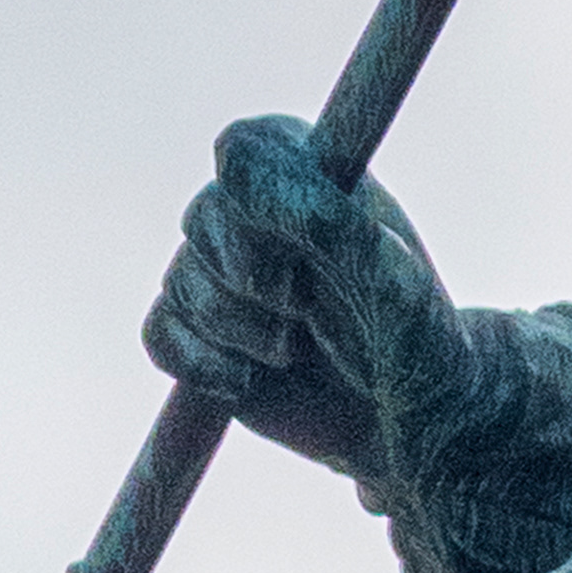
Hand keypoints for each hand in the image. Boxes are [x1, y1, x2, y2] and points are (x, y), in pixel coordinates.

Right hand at [142, 118, 469, 488]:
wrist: (408, 422)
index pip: (245, 150)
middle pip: (201, 218)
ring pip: (179, 282)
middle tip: (310, 312)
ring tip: (295, 353)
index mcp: (310, 172)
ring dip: (237, 331)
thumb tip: (230, 163)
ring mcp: (223, 272)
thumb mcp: (384, 274)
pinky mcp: (200, 331)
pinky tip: (247, 382)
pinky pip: (158, 334)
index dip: (258, 205)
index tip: (306, 255)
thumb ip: (317, 211)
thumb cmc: (413, 339)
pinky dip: (199, 364)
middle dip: (252, 278)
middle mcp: (258, 213)